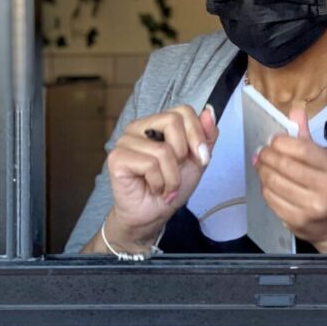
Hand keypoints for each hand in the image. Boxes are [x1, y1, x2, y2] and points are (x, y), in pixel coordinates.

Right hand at [106, 105, 216, 243]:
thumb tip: (209, 111)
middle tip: (177, 172)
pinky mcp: (117, 158)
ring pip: (163, 150)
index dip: (197, 135)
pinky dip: (159, 182)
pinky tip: (154, 188)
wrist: (154, 214)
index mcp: (157, 123)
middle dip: (183, 153)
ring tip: (165, 186)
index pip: (183, 111)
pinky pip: (149, 164)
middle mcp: (139, 127)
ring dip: (172, 176)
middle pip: (172, 121)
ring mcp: (126, 141)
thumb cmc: (172, 186)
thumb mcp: (197, 160)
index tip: (201, 158)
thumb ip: (206, 136)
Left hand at [253, 106, 326, 249]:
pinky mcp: (298, 221)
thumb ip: (307, 136)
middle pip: (285, 166)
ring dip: (262, 170)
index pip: (302, 149)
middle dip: (267, 155)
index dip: (281, 142)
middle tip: (262, 151)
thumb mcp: (325, 157)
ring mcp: (313, 207)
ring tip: (261, 164)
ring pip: (274, 182)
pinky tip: (267, 181)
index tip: (273, 140)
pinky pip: (272, 199)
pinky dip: (265, 187)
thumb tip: (294, 110)